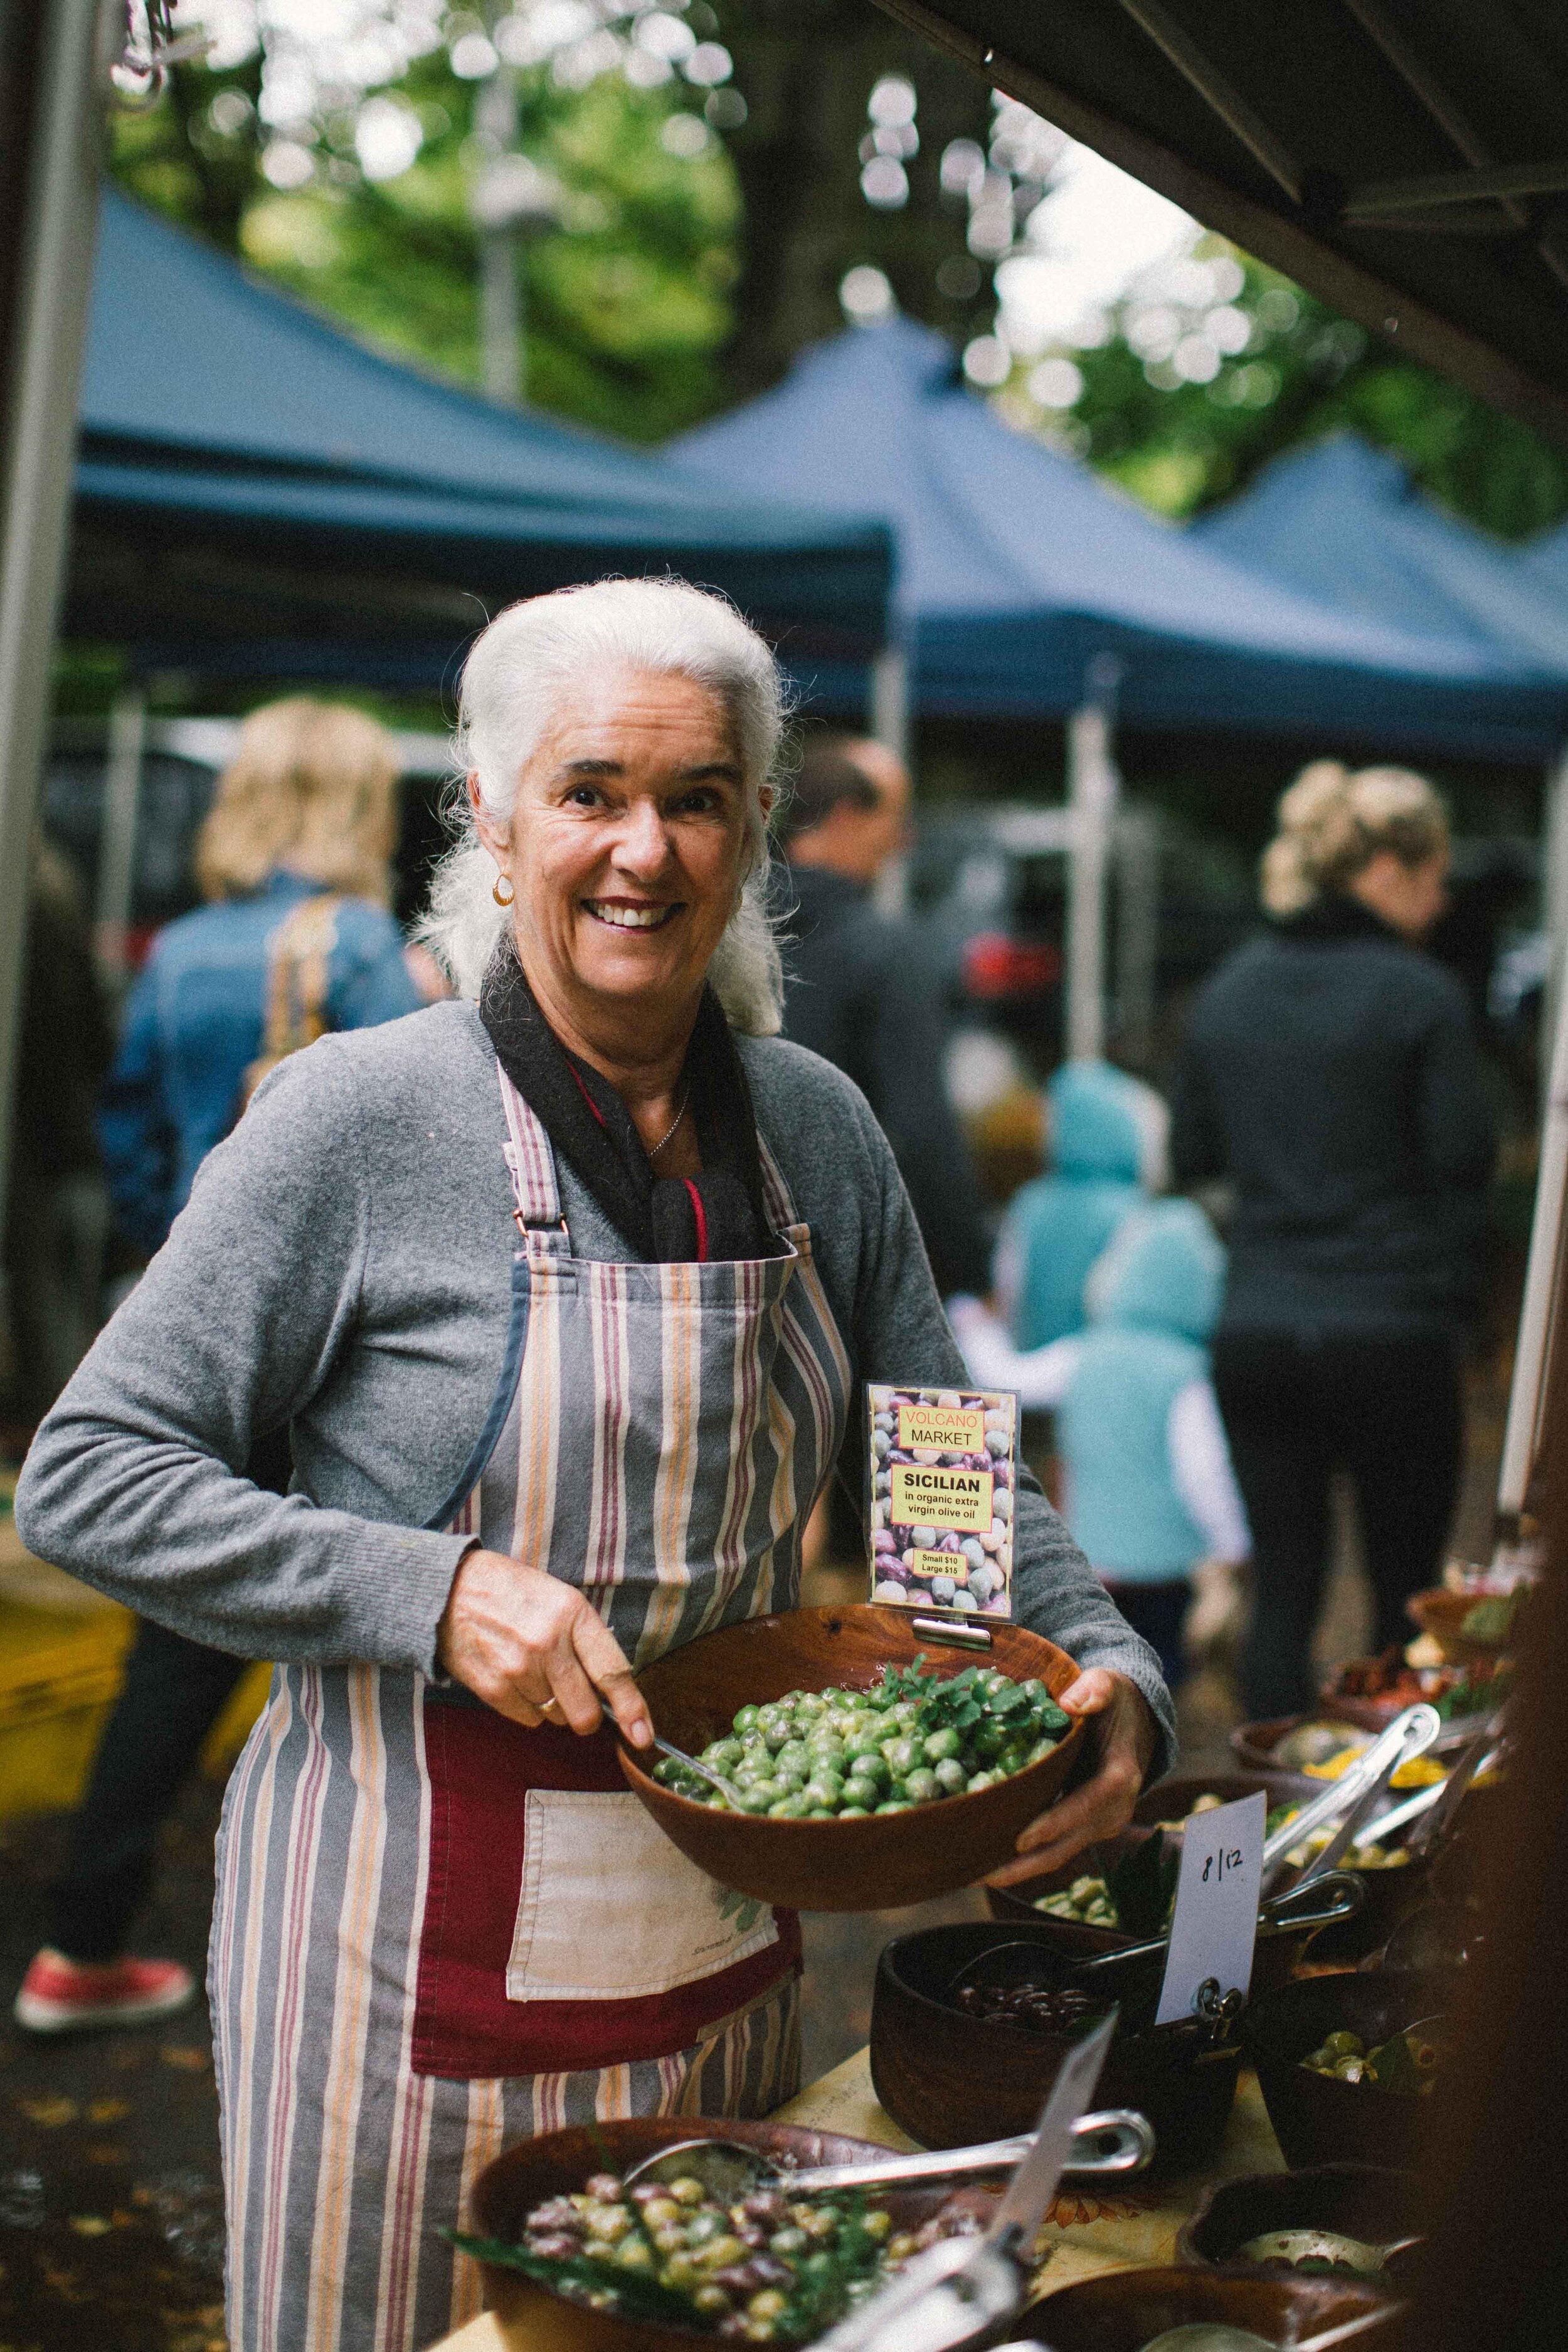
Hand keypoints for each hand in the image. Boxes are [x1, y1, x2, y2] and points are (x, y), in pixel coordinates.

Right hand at [436, 1549, 652, 1747]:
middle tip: (578, 1702)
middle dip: (587, 1716)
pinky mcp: (493, 1687)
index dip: (632, 1708)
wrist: (451, 1589)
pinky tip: (514, 1677)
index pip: (612, 1671)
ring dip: (552, 1704)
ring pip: (556, 1717)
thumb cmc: (513, 1593)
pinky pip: (528, 1720)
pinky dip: (527, 1707)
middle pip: (585, 1712)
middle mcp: (549, 1644)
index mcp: (573, 1615)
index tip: (643, 1735)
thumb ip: (586, 1640)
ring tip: (533, 1669)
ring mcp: (519, 1668)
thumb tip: (611, 1690)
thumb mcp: (560, 1599)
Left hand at [986, 1669, 1156, 1887]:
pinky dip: (1024, 1858)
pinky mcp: (1084, 1828)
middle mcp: (1113, 1810)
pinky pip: (1054, 1848)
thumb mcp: (1109, 1685)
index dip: (1055, 1823)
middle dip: (1025, 1864)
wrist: (1135, 1723)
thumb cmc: (1115, 1702)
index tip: (1021, 1837)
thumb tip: (1070, 1702)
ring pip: (1058, 1854)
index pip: (1087, 1805)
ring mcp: (1099, 1824)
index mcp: (1120, 1776)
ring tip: (974, 1874)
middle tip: (981, 1872)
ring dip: (1019, 1868)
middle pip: (1067, 1845)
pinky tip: (989, 1861)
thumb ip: (1095, 1689)